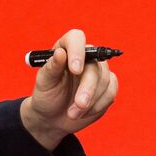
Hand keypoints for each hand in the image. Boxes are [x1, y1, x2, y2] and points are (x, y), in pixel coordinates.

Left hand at [20, 29, 118, 148]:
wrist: (53, 117)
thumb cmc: (47, 96)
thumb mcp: (44, 83)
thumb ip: (51, 67)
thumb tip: (61, 53)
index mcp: (66, 49)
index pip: (76, 38)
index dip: (78, 51)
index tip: (75, 70)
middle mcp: (85, 57)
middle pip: (94, 66)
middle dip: (87, 88)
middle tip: (79, 105)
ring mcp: (98, 71)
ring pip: (104, 81)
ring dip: (90, 102)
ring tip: (72, 113)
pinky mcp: (108, 86)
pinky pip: (111, 92)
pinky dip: (98, 106)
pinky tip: (85, 113)